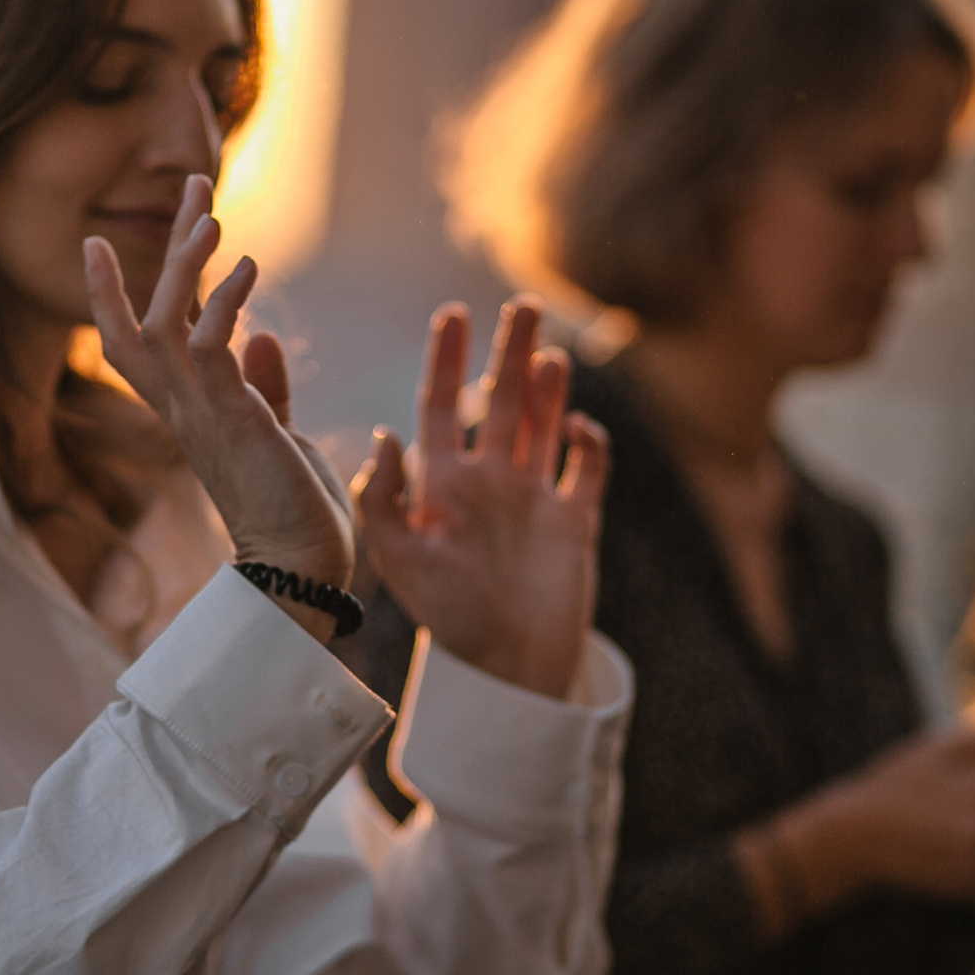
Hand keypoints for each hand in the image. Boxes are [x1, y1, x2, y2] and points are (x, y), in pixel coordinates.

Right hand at [85, 175, 352, 638]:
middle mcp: (181, 407)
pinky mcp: (231, 418)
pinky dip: (228, 303)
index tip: (102, 239)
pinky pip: (213, 347)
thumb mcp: (275, 434)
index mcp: (187, 409)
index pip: (133, 341)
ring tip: (213, 212)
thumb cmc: (292, 511)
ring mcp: (200, 412)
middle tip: (198, 182)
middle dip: (169, 245)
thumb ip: (263, 388)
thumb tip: (259, 338)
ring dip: (189, 264)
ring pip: (169, 322)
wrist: (304, 569)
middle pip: (145, 313)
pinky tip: (250, 267)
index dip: (111, 291)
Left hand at [353, 298, 609, 699]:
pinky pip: (588, 468)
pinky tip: (578, 428)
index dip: (446, 360)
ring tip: (550, 352)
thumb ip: (385, 500)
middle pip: (501, 400)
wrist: (505, 669)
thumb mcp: (400, 561)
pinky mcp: (576, 520)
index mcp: (445, 484)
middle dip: (511, 352)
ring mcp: (535, 498)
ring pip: (545, 424)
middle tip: (523, 305)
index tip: (452, 313)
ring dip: (549, 388)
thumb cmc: (448, 619)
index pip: (442, 405)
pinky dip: (589, 443)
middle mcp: (490, 481)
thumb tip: (385, 435)